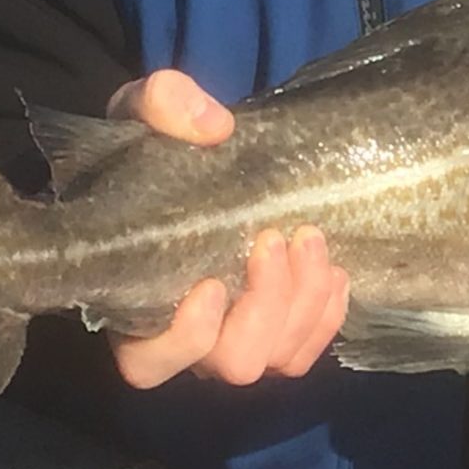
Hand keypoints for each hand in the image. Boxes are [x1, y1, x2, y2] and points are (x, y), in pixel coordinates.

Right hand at [100, 69, 349, 388]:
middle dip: (266, 305)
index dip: (185, 336)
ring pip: (278, 359)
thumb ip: (164, 105)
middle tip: (277, 237)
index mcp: (135, 302)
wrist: (194, 156)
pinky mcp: (277, 327)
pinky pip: (307, 348)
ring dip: (304, 303)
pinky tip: (333, 268)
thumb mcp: (143, 113)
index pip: (148, 363)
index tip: (212, 281)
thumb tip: (214, 126)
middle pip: (232, 363)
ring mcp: (234, 337)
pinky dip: (328, 314)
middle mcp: (185, 336)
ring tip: (311, 238)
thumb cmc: (154, 145)